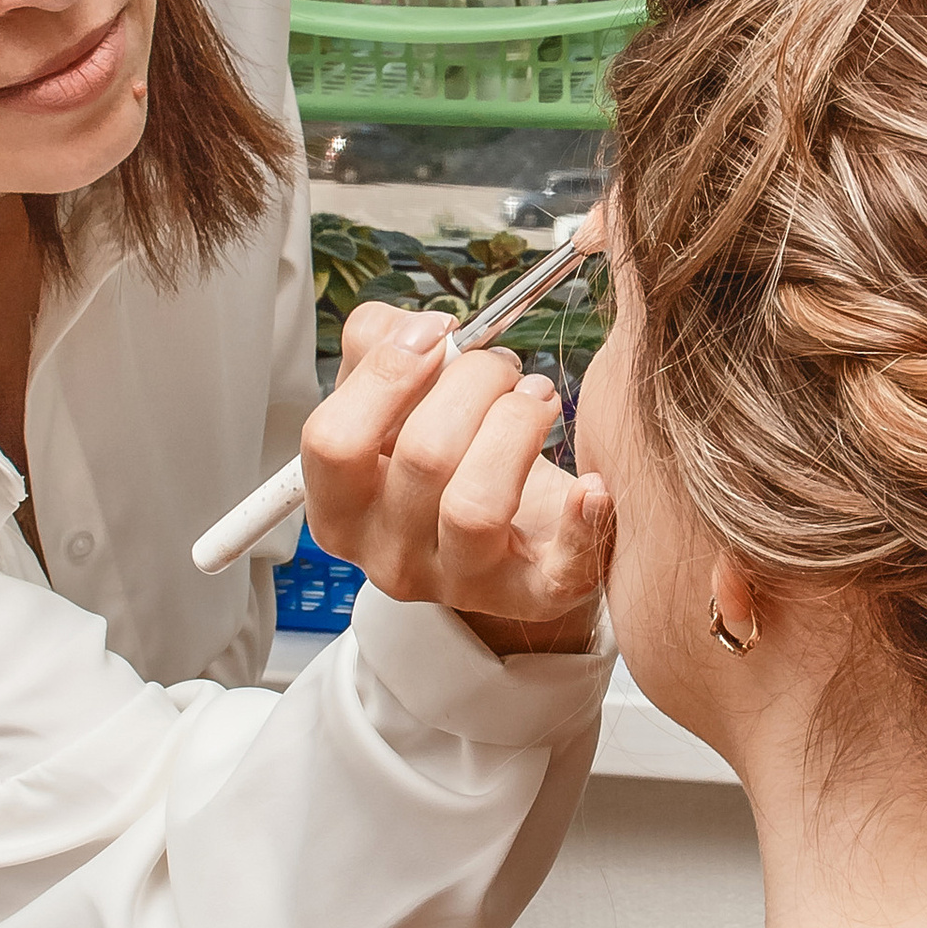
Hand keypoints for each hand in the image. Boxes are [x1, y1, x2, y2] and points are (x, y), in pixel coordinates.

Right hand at [301, 303, 611, 653]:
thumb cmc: (447, 454)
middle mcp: (389, 555)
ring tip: (538, 397)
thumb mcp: (393, 399)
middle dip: (474, 384)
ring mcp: (458, 584)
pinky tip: (593, 485)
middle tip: (502, 365)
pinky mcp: (531, 597)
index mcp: (340, 509)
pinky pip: (559, 572)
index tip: (437, 333)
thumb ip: (377, 344)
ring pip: (477, 506)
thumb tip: (412, 330)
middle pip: (421, 458)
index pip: (333, 442)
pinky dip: (581, 523)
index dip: (386, 374)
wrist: (510, 526)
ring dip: (518, 426)